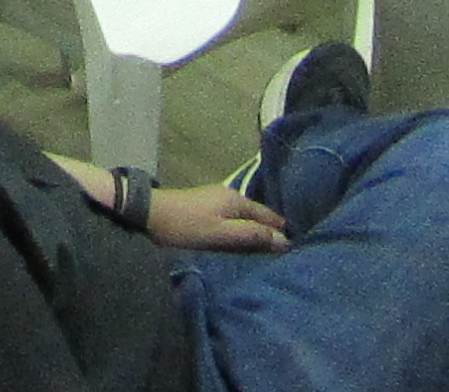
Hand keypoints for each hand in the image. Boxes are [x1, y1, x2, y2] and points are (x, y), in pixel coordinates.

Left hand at [146, 185, 288, 252]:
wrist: (149, 213)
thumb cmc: (186, 225)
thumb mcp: (221, 233)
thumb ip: (251, 235)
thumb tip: (284, 240)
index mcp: (237, 200)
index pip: (269, 216)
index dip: (282, 231)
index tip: (299, 247)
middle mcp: (230, 195)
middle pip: (258, 216)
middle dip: (271, 231)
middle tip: (287, 253)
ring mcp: (217, 200)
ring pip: (245, 217)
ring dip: (256, 231)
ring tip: (269, 252)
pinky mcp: (207, 208)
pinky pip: (233, 219)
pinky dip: (242, 230)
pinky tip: (243, 242)